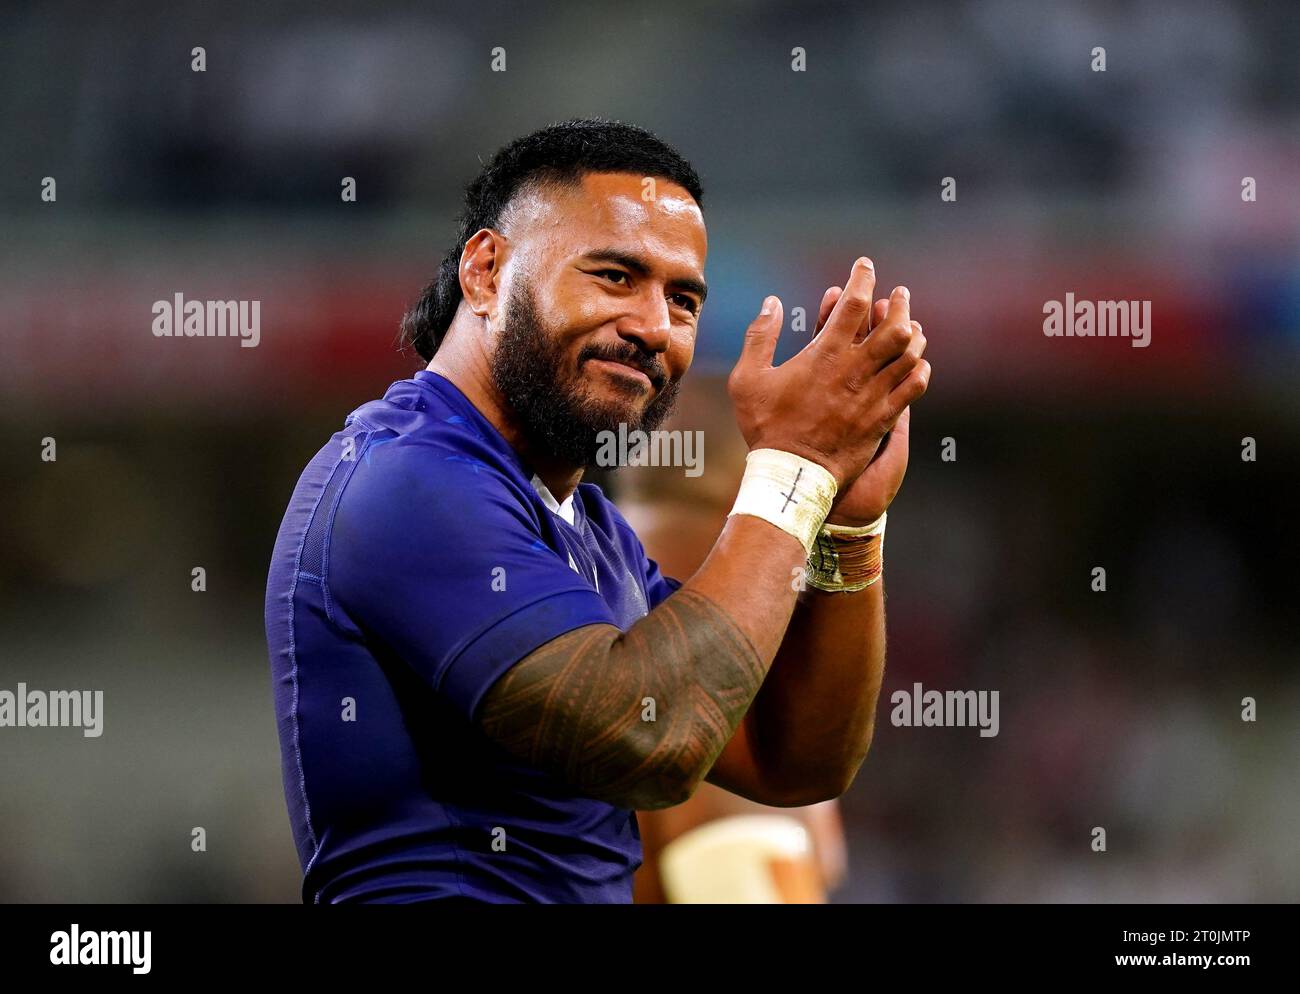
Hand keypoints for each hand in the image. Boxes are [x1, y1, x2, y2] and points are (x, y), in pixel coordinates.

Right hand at [727, 258, 928, 489]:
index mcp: (824, 355)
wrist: (793, 474)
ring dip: (913, 335)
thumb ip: (760, 336)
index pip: (853, 305)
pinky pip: (913, 388)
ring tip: (911, 324)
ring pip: (908, 355)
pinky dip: (919, 370)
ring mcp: (873, 395)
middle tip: (899, 294)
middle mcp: (855, 371)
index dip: (862, 279)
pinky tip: (918, 363)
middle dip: (899, 304)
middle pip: (892, 326)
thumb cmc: (766, 427)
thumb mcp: (748, 379)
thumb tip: (772, 303)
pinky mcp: (882, 418)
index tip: (864, 266)